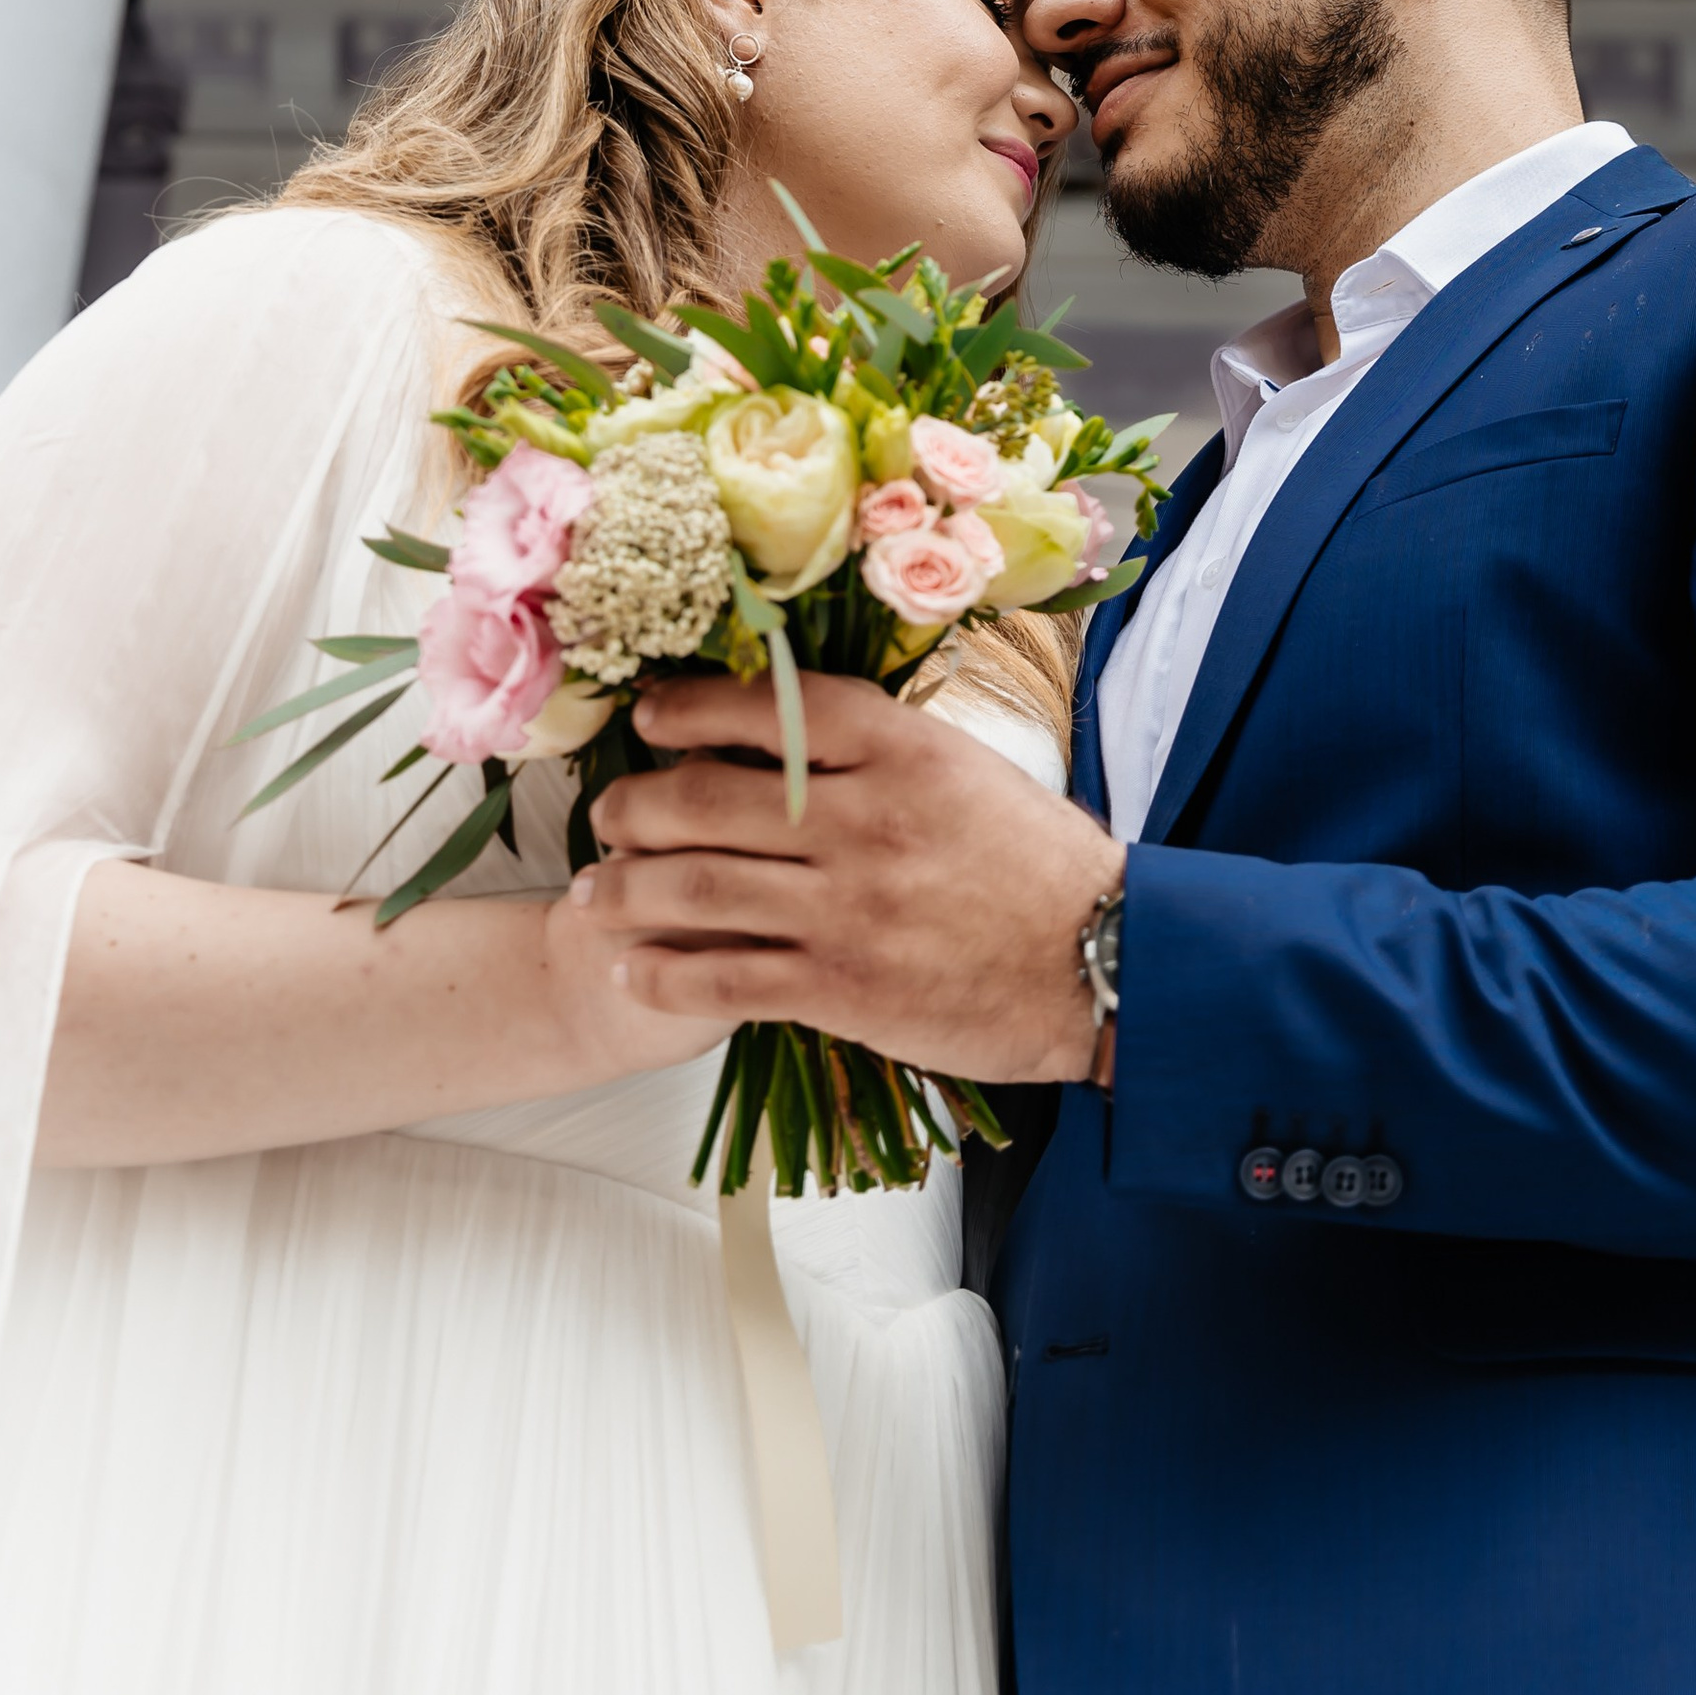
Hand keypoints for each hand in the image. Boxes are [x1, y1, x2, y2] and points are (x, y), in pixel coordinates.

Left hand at [573, 671, 1122, 1084]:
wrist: (1103, 963)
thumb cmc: (1039, 863)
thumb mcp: (969, 768)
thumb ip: (882, 749)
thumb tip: (793, 726)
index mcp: (901, 749)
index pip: (768, 708)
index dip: (689, 708)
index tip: (646, 717)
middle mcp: (864, 817)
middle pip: (707, 798)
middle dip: (636, 807)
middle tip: (606, 814)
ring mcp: (848, 905)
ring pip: (699, 886)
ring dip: (627, 890)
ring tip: (593, 894)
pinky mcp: (843, 986)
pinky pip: (724, 976)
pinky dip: (664, 973)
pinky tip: (632, 970)